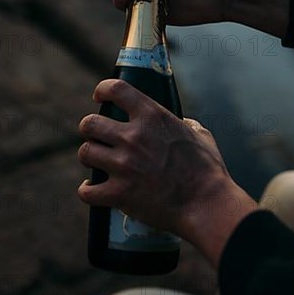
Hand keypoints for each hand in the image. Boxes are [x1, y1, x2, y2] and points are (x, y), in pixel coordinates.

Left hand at [78, 80, 255, 266]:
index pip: (116, 89)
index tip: (100, 97)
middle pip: (89, 123)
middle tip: (97, 137)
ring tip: (97, 162)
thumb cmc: (208, 171)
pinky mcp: (119, 193)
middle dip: (90, 129)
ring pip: (85, 153)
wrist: (207, 205)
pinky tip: (92, 190)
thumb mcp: (200, 135)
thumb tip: (181, 123)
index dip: (103, 90)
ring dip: (89, 157)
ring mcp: (124, 165)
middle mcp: (133, 137)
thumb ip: (185, 124)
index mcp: (152, 116)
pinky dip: (87, 191)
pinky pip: (87, 191)